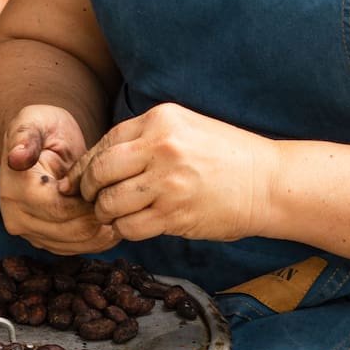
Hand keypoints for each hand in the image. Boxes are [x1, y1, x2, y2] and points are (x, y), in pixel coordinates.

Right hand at [0, 105, 118, 253]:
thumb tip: (17, 158)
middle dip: (98, 218)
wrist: (42, 142)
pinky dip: (97, 240)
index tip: (111, 189)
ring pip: (74, 245)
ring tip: (123, 213)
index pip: (57, 209)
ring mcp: (29, 232)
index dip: (88, 203)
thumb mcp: (35, 122)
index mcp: (14, 190)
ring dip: (100, 233)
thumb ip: (26, 138)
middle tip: (123, 203)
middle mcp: (15, 217)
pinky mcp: (43, 240)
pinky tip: (113, 224)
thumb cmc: (42, 127)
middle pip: (67, 231)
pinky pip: (74, 249)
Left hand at [61, 102, 275, 243]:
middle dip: (88, 189)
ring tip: (112, 215)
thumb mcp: (187, 127)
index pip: (106, 142)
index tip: (80, 179)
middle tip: (90, 199)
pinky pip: (130, 226)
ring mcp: (168, 181)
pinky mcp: (175, 213)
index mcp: (161, 120)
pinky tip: (131, 226)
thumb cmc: (228, 157)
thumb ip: (148, 137)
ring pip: (111, 202)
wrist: (269, 182)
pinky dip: (124, 230)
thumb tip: (103, 160)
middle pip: (101, 171)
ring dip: (105, 212)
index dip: (87, 165)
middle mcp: (161, 147)